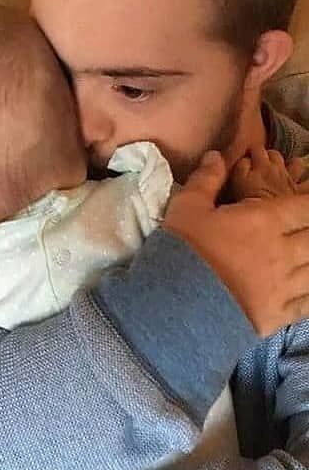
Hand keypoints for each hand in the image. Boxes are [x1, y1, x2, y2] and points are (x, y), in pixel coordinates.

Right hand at [163, 150, 308, 335]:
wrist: (174, 305)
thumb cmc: (181, 253)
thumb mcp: (186, 209)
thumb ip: (206, 180)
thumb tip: (217, 155)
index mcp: (265, 222)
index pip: (307, 207)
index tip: (307, 201)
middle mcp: (282, 252)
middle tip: (306, 231)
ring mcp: (283, 285)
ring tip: (306, 259)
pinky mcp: (276, 314)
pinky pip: (307, 304)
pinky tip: (307, 292)